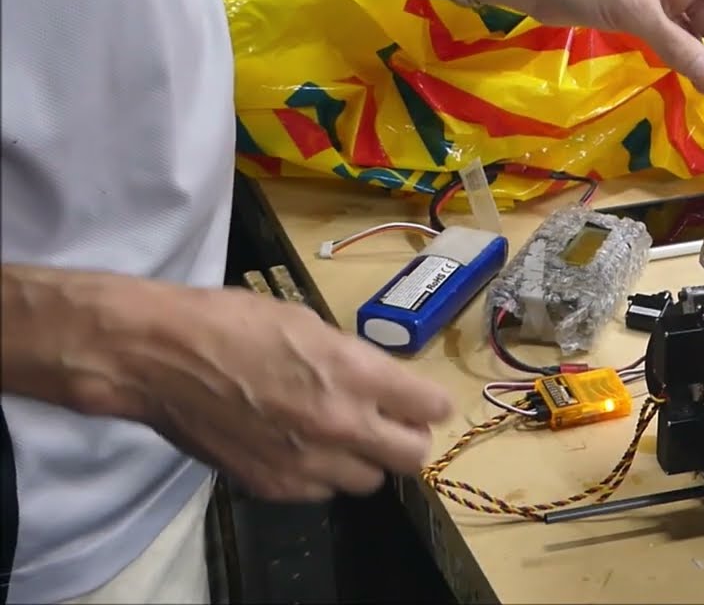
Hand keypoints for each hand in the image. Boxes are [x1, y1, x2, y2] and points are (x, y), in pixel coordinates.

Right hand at [74, 282, 452, 501]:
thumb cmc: (233, 323)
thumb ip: (354, 361)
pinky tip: (301, 449)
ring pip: (369, 481)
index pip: (430, 406)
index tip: (424, 402)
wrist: (160, 356)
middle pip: (412, 456)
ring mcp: (307, 461)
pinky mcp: (274, 485)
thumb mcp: (309, 324)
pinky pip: (322, 492)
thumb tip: (382, 383)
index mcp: (355, 373)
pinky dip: (321, 476)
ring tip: (341, 437)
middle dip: (408, 439)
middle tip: (392, 425)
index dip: (430, 403)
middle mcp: (341, 423)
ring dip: (364, 460)